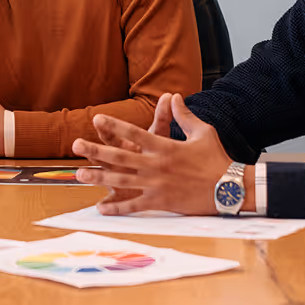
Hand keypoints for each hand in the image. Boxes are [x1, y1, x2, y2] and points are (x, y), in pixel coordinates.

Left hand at [72, 94, 233, 214]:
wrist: (229, 189)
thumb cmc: (216, 158)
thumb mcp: (202, 132)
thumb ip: (184, 115)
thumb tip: (175, 96)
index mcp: (164, 146)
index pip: (134, 133)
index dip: (114, 126)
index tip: (97, 118)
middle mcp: (156, 165)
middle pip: (119, 156)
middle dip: (95, 150)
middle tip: (74, 144)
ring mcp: (156, 185)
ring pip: (121, 181)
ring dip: (98, 178)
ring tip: (79, 174)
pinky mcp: (160, 202)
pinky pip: (134, 206)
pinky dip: (117, 208)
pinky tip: (101, 208)